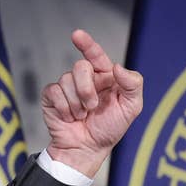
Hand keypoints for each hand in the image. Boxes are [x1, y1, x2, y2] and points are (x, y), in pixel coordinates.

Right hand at [41, 29, 143, 178]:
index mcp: (104, 77)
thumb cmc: (109, 130)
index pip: (96, 55)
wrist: (87, 150)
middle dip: (86, 89)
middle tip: (91, 107)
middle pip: (80, 67)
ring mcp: (67, 87)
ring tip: (81, 116)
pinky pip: (54, 91)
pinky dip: (64, 107)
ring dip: (76, 103)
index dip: (87, 44)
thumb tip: (118, 67)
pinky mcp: (52, 97)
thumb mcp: (131, 108)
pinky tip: (69, 117)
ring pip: (66, 79)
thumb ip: (133, 84)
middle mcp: (85, 79)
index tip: (77, 35)